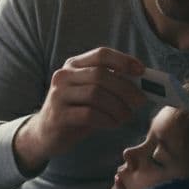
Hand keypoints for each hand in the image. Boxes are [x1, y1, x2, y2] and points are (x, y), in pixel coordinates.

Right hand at [12, 47, 146, 174]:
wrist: (45, 134)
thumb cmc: (76, 111)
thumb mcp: (90, 93)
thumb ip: (110, 85)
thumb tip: (143, 84)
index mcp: (73, 65)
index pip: (101, 54)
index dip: (123, 60)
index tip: (141, 71)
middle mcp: (63, 76)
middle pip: (101, 75)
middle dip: (126, 88)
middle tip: (140, 101)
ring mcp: (58, 95)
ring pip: (96, 94)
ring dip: (118, 107)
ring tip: (126, 116)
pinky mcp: (58, 115)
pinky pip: (89, 114)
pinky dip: (107, 120)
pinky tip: (112, 124)